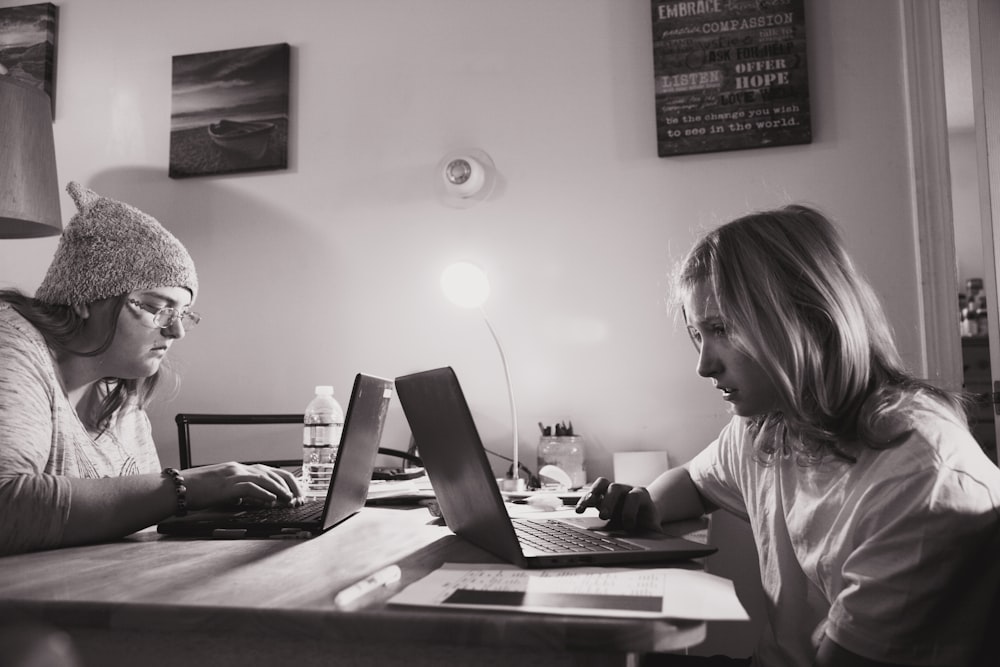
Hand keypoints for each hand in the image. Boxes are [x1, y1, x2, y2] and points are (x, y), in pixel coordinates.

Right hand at [181, 462, 302, 509]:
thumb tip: (255, 500)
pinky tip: (273, 501)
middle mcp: (239, 468)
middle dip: (290, 486)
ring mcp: (233, 475)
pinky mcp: (226, 485)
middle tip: (299, 498)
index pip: (270, 471)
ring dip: (281, 490)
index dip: (286, 482)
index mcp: (239, 469)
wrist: (177, 488)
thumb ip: (240, 492)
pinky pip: (250, 487)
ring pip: (265, 478)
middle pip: (273, 473)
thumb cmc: (197, 491)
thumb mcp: (223, 490)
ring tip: (291, 500)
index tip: (297, 493)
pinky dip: (263, 494)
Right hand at [575, 477, 661, 532]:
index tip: (628, 526)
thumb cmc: (648, 522)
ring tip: (585, 506)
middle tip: (604, 516)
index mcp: (641, 495)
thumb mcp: (653, 528)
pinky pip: (592, 491)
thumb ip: (655, 534)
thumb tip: (659, 544)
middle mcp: (626, 489)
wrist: (643, 513)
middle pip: (616, 488)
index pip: (635, 496)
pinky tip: (579, 510)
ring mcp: (613, 490)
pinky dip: (585, 499)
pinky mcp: (602, 494)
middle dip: (609, 502)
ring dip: (593, 494)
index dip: (630, 510)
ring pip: (603, 484)